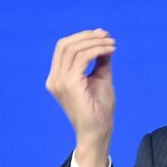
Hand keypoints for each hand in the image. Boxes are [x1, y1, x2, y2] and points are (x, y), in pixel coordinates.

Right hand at [45, 29, 116, 166]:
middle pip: (65, 45)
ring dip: (95, 42)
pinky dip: (97, 50)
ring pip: (74, 49)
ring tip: (112, 44)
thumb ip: (99, 60)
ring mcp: (59, 82)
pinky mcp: (70, 85)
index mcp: (57, 77)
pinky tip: (110, 51)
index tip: (102, 34)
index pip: (63, 48)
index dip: (82, 36)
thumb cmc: (99, 109)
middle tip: (108, 36)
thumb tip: (103, 39)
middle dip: (88, 36)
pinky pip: (82, 58)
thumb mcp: (100, 78)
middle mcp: (54, 79)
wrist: (98, 132)